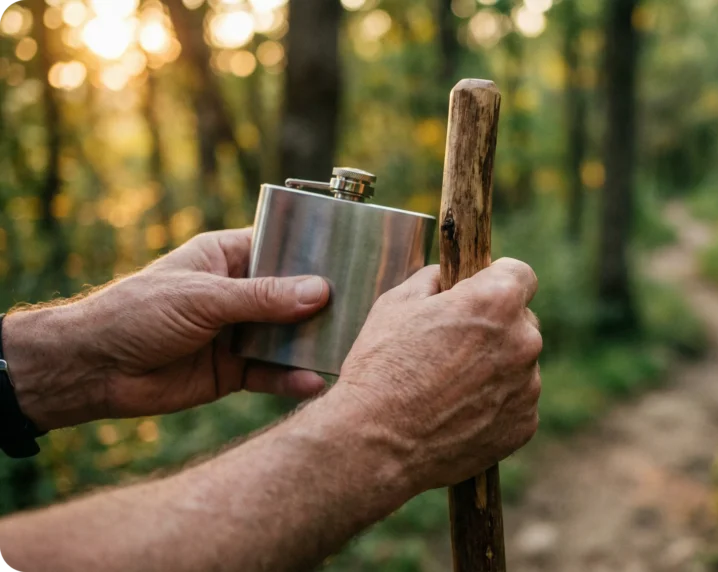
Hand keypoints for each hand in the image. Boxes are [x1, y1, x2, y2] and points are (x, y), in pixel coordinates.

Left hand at [4, 229, 329, 429]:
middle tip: (365, 306)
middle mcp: (237, 293)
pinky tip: (313, 382)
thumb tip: (321, 291)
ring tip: (348, 347)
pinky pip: (271, 374)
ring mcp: (237, 333)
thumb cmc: (138, 314)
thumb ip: (263, 298)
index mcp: (226, 258)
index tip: (354, 257)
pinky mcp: (233, 372)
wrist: (93, 370)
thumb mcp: (204, 297)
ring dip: (312, 343)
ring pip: (286, 336)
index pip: (280, 247)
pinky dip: (291, 379)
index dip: (314, 252)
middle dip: (323, 303)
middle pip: (292, 294)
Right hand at [315, 258, 542, 491]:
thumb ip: (434, 279)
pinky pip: (516, 403)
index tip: (479, 292)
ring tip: (448, 388)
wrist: (375, 444)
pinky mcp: (524, 424)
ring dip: (495, 369)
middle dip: (494, 327)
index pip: (520, 274)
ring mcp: (528, 387)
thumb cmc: (381, 367)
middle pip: (521, 321)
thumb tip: (448, 278)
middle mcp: (524, 341)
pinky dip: (495, 405)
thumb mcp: (397, 303)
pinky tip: (457, 414)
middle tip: (452, 347)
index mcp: (497, 301)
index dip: (496, 279)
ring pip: (519, 365)